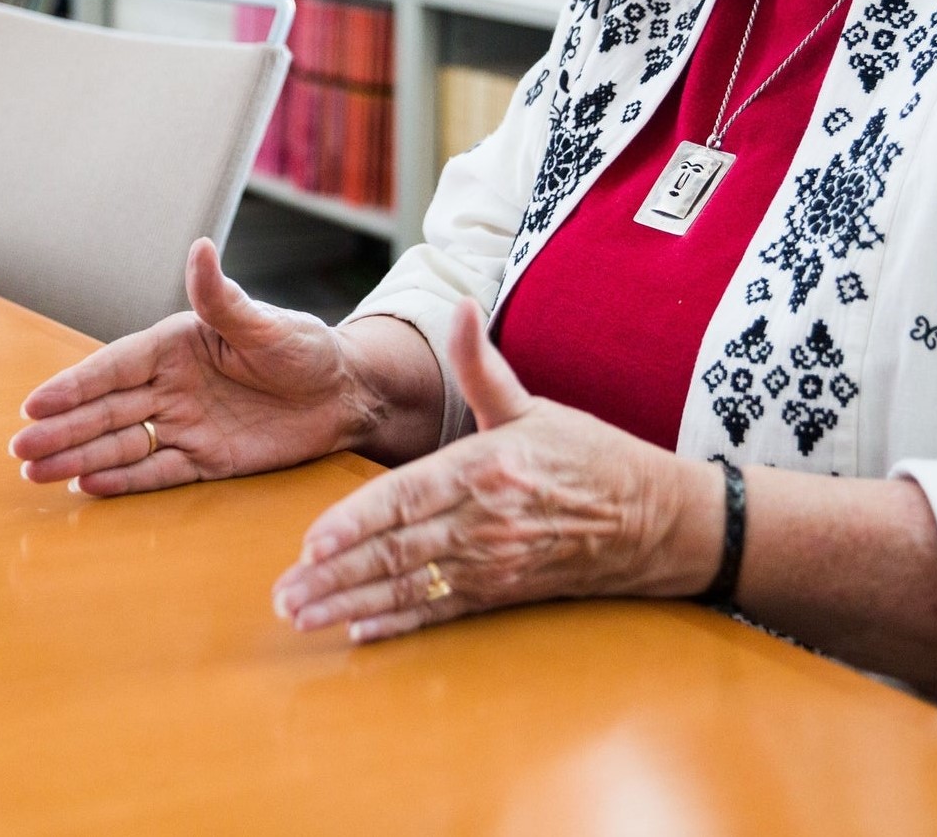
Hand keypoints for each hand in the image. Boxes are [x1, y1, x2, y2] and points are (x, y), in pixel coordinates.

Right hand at [10, 238, 373, 494]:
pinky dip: (125, 481)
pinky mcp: (205, 459)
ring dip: (80, 456)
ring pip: (122, 444)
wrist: (345, 393)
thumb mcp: (268, 324)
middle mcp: (173, 386)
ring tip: (37, 473)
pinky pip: (157, 472)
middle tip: (19, 449)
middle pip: (109, 410)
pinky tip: (88, 485)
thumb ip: (224, 299)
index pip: (118, 366)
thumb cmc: (308, 348)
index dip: (76, 386)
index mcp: (179, 346)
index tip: (35, 405)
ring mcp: (185, 424)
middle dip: (63, 429)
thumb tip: (201, 249)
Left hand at [270, 299, 722, 642]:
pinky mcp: (504, 593)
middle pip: (399, 550)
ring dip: (352, 603)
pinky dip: (398, 624)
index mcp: (488, 467)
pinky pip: (442, 612)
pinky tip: (359, 631)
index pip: (409, 496)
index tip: (311, 540)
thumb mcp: (533, 404)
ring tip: (303, 617)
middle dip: (336, 574)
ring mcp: (495, 563)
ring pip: (411, 586)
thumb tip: (461, 305)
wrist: (653, 518)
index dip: (357, 521)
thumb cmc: (590, 456)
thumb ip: (481, 364)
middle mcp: (487, 521)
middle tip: (283, 594)